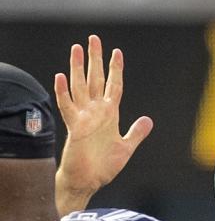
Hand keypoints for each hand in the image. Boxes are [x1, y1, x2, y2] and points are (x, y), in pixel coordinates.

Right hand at [53, 35, 152, 214]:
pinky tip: (60, 76)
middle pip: (96, 80)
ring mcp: (84, 117)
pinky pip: (67, 107)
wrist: (89, 181)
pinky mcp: (74, 127)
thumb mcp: (126, 147)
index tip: (117, 52)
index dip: (116, 69)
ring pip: (80, 87)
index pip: (114, 86)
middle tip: (93, 39)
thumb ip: (136, 133)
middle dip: (95, 59)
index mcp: (110, 114)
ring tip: (76, 48)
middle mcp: (96, 112)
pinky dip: (63, 92)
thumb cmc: (104, 166)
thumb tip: (148, 120)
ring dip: (78, 68)